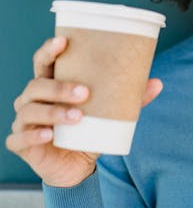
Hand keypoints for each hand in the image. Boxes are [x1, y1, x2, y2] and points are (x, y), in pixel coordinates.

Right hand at [5, 35, 163, 187]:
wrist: (76, 166)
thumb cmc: (87, 130)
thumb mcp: (108, 113)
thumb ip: (129, 99)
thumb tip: (157, 82)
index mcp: (50, 84)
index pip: (44, 61)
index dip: (50, 49)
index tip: (64, 41)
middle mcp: (32, 99)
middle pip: (37, 85)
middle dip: (59, 87)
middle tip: (85, 92)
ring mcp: (23, 121)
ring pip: (30, 110)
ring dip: (54, 112)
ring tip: (78, 116)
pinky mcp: (21, 144)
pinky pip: (21, 137)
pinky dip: (35, 134)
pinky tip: (50, 134)